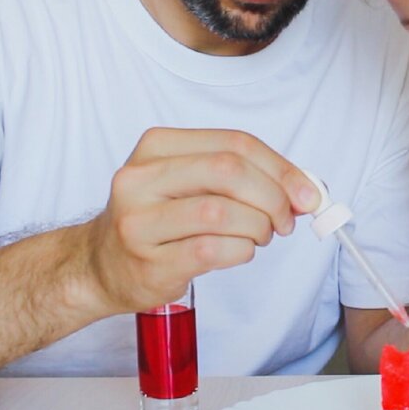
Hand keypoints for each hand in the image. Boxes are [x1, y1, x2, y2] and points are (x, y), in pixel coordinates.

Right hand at [86, 128, 318, 313]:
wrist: (101, 265)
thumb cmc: (158, 220)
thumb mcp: (192, 182)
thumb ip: (245, 176)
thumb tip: (306, 188)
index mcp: (157, 146)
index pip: (234, 144)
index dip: (281, 168)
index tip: (308, 193)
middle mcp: (141, 178)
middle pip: (228, 171)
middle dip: (273, 197)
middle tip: (286, 220)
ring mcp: (139, 220)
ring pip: (222, 211)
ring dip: (258, 226)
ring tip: (260, 235)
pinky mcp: (149, 260)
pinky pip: (213, 249)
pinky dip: (242, 251)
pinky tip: (240, 251)